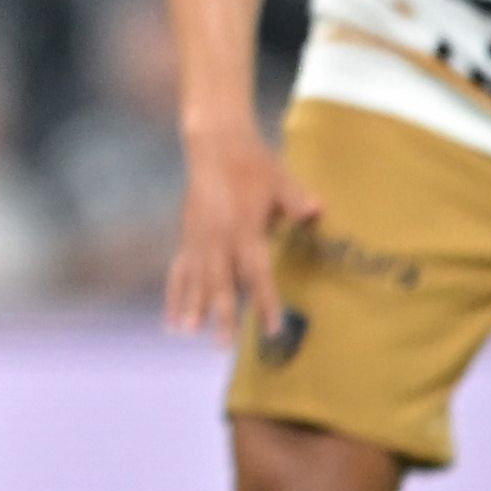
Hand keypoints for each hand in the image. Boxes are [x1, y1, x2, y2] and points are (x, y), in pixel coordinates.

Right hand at [166, 125, 319, 344]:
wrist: (215, 143)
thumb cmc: (253, 162)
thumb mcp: (280, 180)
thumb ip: (297, 201)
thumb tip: (319, 212)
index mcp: (244, 228)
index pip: (256, 272)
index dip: (265, 301)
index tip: (272, 327)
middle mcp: (218, 238)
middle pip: (220, 284)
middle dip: (223, 316)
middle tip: (223, 346)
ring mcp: (198, 238)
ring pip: (195, 280)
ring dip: (192, 308)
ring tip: (188, 334)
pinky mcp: (187, 235)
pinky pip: (179, 270)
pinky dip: (175, 295)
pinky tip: (172, 319)